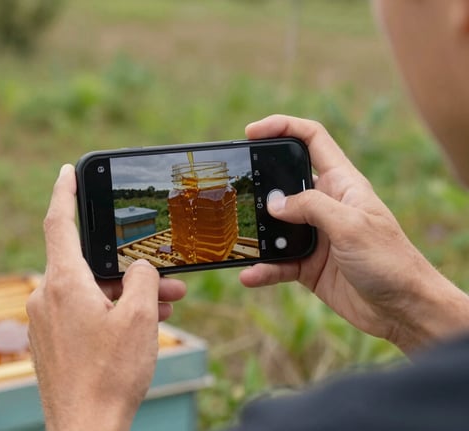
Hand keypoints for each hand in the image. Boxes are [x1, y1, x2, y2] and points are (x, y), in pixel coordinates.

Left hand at [27, 164, 186, 430]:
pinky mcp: (51, 343)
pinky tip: (140, 325)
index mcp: (62, 283)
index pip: (58, 222)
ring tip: (165, 304)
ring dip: (126, 294)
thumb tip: (138, 268)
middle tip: (164, 274)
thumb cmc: (110, 375)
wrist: (86, 429)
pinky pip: (82, 313)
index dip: (64, 191)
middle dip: (129, 266)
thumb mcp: (139, 317)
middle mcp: (46, 298)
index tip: (67, 171)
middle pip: (90, 264)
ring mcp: (46, 323)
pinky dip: (110, 312)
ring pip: (91, 291)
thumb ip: (141, 278)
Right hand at [239, 115, 468, 352]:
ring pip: (275, 226)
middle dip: (258, 183)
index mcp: (342, 183)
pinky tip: (250, 275)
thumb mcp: (351, 226)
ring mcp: (315, 235)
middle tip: (234, 188)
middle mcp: (326, 205)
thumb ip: (311, 207)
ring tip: (241, 240)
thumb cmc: (390, 261)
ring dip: (257, 234)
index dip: (283, 128)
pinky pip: (277, 262)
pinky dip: (263, 268)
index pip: (311, 140)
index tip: (252, 132)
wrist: (404, 309)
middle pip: (284, 181)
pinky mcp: (308, 264)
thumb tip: (273, 203)